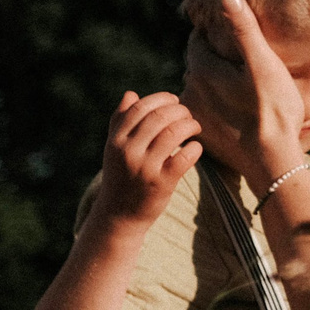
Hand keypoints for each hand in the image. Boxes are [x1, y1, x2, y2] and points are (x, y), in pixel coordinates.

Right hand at [86, 90, 202, 230]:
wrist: (119, 215)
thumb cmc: (120, 176)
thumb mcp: (114, 149)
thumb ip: (120, 121)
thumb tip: (130, 94)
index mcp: (115, 141)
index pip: (141, 107)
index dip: (162, 99)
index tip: (174, 103)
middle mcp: (128, 152)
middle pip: (160, 116)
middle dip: (180, 111)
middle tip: (187, 117)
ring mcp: (145, 168)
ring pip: (175, 132)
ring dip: (191, 125)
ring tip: (194, 129)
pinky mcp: (162, 183)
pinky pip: (186, 156)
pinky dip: (195, 148)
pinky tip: (194, 148)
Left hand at [182, 0, 309, 192]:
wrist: (270, 158)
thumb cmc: (273, 108)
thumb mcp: (263, 64)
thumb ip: (244, 30)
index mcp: (202, 70)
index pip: (198, 41)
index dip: (211, 33)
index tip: (223, 30)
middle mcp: (190, 91)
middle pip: (197, 65)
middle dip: (211, 57)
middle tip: (233, 56)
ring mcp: (194, 114)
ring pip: (199, 88)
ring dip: (212, 83)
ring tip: (235, 84)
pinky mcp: (201, 134)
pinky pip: (204, 112)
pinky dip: (214, 106)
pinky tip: (233, 109)